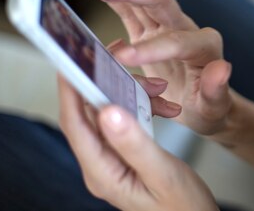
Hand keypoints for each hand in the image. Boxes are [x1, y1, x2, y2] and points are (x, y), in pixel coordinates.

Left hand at [58, 75, 218, 210]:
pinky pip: (127, 122)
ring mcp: (113, 161)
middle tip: (126, 58)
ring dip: (134, 95)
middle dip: (109, 82)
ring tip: (160, 89)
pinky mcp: (125, 156)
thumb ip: (134, 143)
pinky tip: (165, 106)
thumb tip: (107, 110)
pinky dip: (144, 107)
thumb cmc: (182, 207)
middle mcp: (101, 166)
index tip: (74, 59)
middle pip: (90, 113)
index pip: (75, 124)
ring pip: (112, 113)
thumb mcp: (162, 173)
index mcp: (103, 173)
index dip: (71, 88)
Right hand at [92, 0, 232, 135]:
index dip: (150, 48)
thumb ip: (217, 89)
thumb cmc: (210, 108)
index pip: (176, 42)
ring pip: (145, 1)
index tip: (122, 58)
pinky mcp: (151, 33)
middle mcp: (186, 29)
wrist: (206, 106)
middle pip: (161, 2)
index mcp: (204, 46)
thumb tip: (222, 68)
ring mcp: (167, 28)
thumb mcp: (216, 106)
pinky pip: (133, 11)